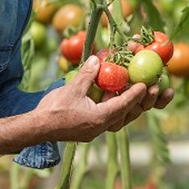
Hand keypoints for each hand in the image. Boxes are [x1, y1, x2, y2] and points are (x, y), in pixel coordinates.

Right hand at [34, 56, 173, 141]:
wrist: (36, 129)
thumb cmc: (53, 109)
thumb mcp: (71, 89)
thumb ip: (87, 74)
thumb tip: (97, 58)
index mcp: (99, 119)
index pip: (123, 105)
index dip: (137, 94)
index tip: (147, 84)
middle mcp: (101, 127)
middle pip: (127, 115)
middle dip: (141, 102)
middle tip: (151, 87)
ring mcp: (96, 130)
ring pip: (120, 118)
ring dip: (131, 106)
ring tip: (142, 92)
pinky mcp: (90, 129)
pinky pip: (110, 118)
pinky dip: (117, 108)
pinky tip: (119, 97)